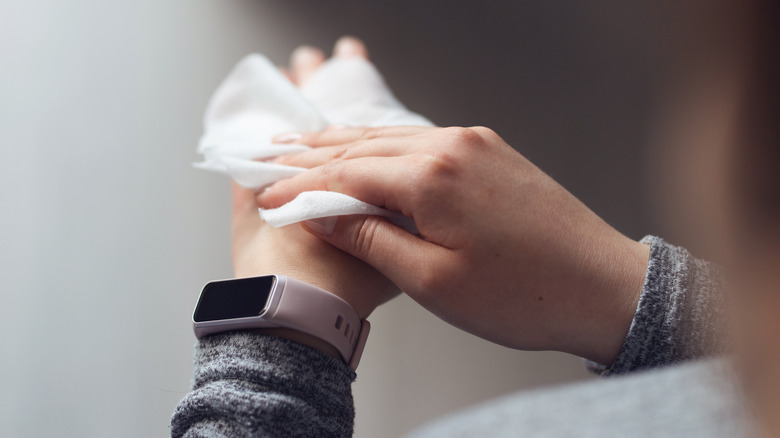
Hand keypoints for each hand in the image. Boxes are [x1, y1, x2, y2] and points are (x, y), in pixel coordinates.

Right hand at [257, 126, 649, 364]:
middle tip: (272, 161)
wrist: (603, 286)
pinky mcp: (493, 151)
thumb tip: (323, 214)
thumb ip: (370, 238)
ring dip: (348, 148)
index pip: (346, 173)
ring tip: (308, 152)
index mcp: (433, 176)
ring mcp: (477, 143)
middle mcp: (454, 145)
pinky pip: (425, 143)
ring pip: (394, 139)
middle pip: (365, 145)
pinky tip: (370, 155)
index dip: (301, 187)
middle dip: (315, 156)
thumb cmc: (524, 294)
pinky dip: (388, 150)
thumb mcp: (431, 280)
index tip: (268, 198)